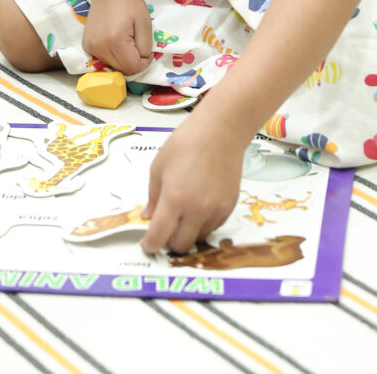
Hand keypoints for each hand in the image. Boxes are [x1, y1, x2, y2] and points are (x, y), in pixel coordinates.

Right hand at [82, 0, 152, 75]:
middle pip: (122, 69)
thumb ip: (146, 47)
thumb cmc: (130, 2)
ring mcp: (90, 46)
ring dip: (123, 58)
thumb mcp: (145, 24)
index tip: (146, 48)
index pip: (133, 67)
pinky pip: (103, 59)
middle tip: (137, 41)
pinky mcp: (86, 44)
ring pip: (113, 66)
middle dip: (133, 60)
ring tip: (126, 38)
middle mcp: (98, 46)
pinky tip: (115, 39)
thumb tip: (143, 61)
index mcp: (115, 41)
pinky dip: (112, 54)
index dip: (144, 61)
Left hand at [140, 109, 245, 254]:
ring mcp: (215, 210)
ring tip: (183, 214)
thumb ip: (153, 196)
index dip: (150, 244)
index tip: (146, 244)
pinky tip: (198, 207)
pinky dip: (203, 224)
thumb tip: (149, 217)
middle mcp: (196, 210)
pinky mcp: (229, 207)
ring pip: (198, 238)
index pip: (159, 236)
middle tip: (165, 229)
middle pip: (180, 245)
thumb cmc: (185, 143)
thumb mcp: (159, 167)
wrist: (220, 132)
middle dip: (169, 241)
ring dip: (187, 233)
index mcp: (174, 199)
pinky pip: (213, 226)